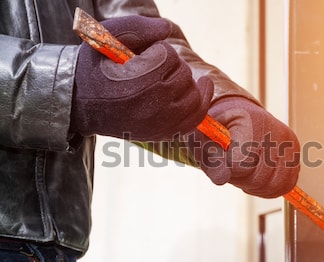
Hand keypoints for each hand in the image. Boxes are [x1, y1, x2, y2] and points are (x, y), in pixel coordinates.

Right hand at [71, 15, 212, 140]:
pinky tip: (205, 85)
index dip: (157, 50)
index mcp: (139, 83)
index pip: (169, 56)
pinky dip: (202, 101)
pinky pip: (195, 118)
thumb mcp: (105, 38)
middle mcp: (154, 107)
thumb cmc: (94, 68)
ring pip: (193, 95)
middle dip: (170, 65)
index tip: (139, 57)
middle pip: (184, 74)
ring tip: (170, 75)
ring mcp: (161, 124)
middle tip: (150, 68)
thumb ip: (138, 27)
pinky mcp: (164, 133)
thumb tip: (168, 29)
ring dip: (185, 81)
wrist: (80, 104)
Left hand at [187, 97, 300, 197]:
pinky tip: (256, 177)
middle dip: (241, 180)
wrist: (241, 114)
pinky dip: (269, 188)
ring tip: (244, 172)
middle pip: (259, 178)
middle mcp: (276, 131)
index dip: (228, 169)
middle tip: (232, 168)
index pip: (241, 164)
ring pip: (274, 185)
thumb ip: (211, 162)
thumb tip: (222, 180)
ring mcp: (289, 143)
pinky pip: (285, 185)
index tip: (223, 158)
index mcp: (250, 121)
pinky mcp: (296, 154)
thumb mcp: (205, 141)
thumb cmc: (219, 129)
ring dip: (255, 186)